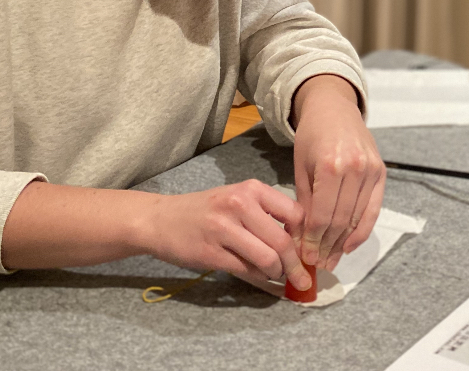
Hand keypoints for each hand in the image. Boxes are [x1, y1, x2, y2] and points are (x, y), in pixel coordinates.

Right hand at [140, 180, 311, 290]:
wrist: (161, 220)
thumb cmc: (206, 210)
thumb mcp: (238, 199)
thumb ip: (267, 215)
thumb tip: (300, 243)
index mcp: (252, 189)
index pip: (295, 213)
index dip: (305, 236)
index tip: (307, 250)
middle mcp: (240, 205)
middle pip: (283, 241)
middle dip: (297, 265)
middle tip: (302, 278)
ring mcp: (224, 229)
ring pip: (267, 259)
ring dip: (278, 273)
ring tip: (277, 275)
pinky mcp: (211, 253)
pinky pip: (246, 271)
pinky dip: (260, 279)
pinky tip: (262, 278)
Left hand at [290, 74, 385, 273]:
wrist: (335, 108)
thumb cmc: (312, 136)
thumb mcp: (300, 166)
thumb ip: (304, 203)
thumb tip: (301, 240)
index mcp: (330, 166)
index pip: (321, 216)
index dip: (313, 241)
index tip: (305, 257)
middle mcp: (354, 169)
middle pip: (340, 221)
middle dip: (327, 247)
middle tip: (317, 264)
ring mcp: (371, 171)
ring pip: (357, 219)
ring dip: (343, 244)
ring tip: (332, 260)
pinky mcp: (381, 173)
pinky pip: (373, 210)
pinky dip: (362, 231)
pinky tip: (349, 246)